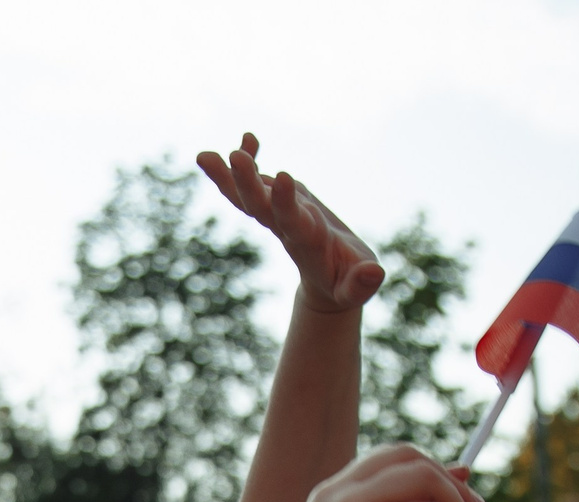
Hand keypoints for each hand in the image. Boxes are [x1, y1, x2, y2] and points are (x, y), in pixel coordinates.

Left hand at [196, 133, 382, 313]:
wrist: (328, 284)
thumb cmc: (347, 283)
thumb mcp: (357, 287)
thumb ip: (361, 283)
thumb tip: (374, 274)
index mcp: (307, 242)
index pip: (292, 221)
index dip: (284, 202)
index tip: (281, 177)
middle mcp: (286, 227)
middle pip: (260, 206)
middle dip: (246, 183)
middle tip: (233, 157)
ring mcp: (278, 215)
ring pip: (247, 196)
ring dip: (227, 176)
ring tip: (204, 156)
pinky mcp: (278, 204)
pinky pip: (256, 183)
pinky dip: (250, 160)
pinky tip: (247, 139)